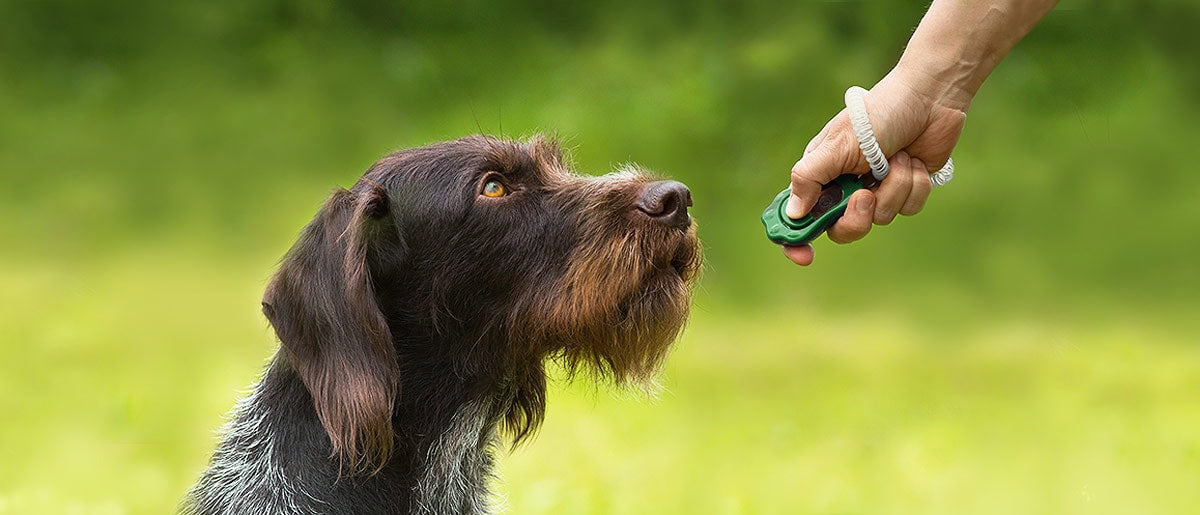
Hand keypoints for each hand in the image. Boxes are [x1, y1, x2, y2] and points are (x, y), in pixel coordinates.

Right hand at [782, 66, 967, 265]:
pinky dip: (914, 186)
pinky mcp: (905, 189)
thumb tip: (793, 214)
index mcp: (821, 174)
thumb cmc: (878, 114)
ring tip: (898, 158)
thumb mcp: (837, 145)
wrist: (929, 99)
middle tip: (866, 195)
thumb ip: (809, 178)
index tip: (805, 256)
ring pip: (881, 218)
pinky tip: (914, 161)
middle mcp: (846, 186)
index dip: (797, 239)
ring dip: (894, 188)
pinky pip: (908, 209)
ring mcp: (877, 189)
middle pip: (841, 229)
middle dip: (858, 217)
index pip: (799, 216)